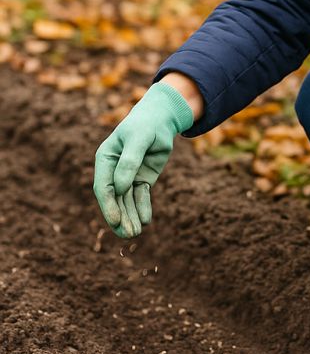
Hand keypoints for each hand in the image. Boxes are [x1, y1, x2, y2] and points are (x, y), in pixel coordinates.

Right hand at [93, 82, 194, 237]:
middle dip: (121, 217)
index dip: (109, 205)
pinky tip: (146, 221)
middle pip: (115, 199)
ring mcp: (129, 176)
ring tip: (136, 234)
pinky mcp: (143, 178)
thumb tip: (120, 188)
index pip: (104, 187)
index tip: (115, 220)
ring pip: (128, 201)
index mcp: (105, 159)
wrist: (161, 119)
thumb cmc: (146, 125)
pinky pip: (141, 196)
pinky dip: (143, 208)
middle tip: (128, 235)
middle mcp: (114, 171)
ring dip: (131, 217)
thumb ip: (129, 162)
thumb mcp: (138, 139)